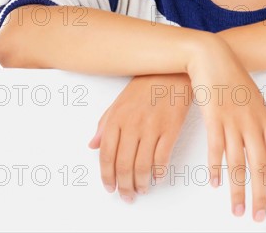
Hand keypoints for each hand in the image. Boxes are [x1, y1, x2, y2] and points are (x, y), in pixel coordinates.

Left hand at [88, 73, 191, 201]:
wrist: (173, 70)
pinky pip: (162, 158)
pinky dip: (159, 172)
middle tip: (127, 195)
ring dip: (141, 183)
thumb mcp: (120, 101)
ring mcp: (152, 127)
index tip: (110, 187)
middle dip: (124, 186)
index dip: (107, 176)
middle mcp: (133, 124)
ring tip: (142, 189)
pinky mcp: (171, 128)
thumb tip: (92, 145)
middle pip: (124, 165)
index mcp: (117, 117)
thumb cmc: (147, 84)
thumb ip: (104, 123)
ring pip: (142, 166)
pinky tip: (158, 176)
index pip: (106, 155)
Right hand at [187, 35, 265, 221]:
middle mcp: (252, 122)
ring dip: (238, 190)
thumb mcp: (252, 98)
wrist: (213, 56)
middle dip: (261, 195)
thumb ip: (257, 121)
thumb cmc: (232, 76)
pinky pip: (216, 148)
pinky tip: (216, 182)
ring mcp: (232, 120)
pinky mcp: (213, 117)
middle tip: (259, 216)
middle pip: (260, 166)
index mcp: (264, 118)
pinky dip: (216, 168)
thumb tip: (261, 144)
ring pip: (238, 163)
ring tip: (237, 210)